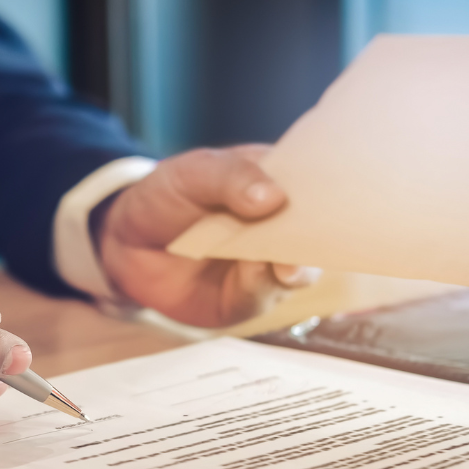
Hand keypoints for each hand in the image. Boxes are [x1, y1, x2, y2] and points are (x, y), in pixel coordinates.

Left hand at [95, 145, 316, 326]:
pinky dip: (261, 284)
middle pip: (321, 233)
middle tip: (314, 235)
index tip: (339, 193)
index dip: (334, 189)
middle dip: (322, 235)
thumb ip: (231, 178)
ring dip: (295, 265)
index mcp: (280, 182)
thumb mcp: (193, 173)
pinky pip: (265, 294)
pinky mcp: (251, 296)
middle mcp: (284, 225)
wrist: (128, 244)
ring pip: (301, 269)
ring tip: (284, 261)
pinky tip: (252, 270)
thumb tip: (273, 197)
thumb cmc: (167, 196)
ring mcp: (270, 263)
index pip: (320, 184)